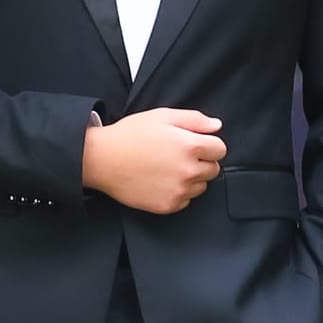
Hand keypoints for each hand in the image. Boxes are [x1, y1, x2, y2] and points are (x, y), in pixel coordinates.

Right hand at [83, 108, 225, 213]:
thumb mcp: (163, 116)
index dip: (208, 144)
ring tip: (168, 168)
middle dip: (201, 161)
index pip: (220, 149)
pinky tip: (161, 181)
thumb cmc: (130, 135)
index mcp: (190, 146)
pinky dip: (179, 192)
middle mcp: (188, 171)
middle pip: (213, 169)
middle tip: (178, 155)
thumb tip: (216, 126)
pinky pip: (186, 200)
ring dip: (192, 178)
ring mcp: (178, 191)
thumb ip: (194, 120)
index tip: (195, 143)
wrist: (102, 160)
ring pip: (201, 186)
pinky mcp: (168, 205)